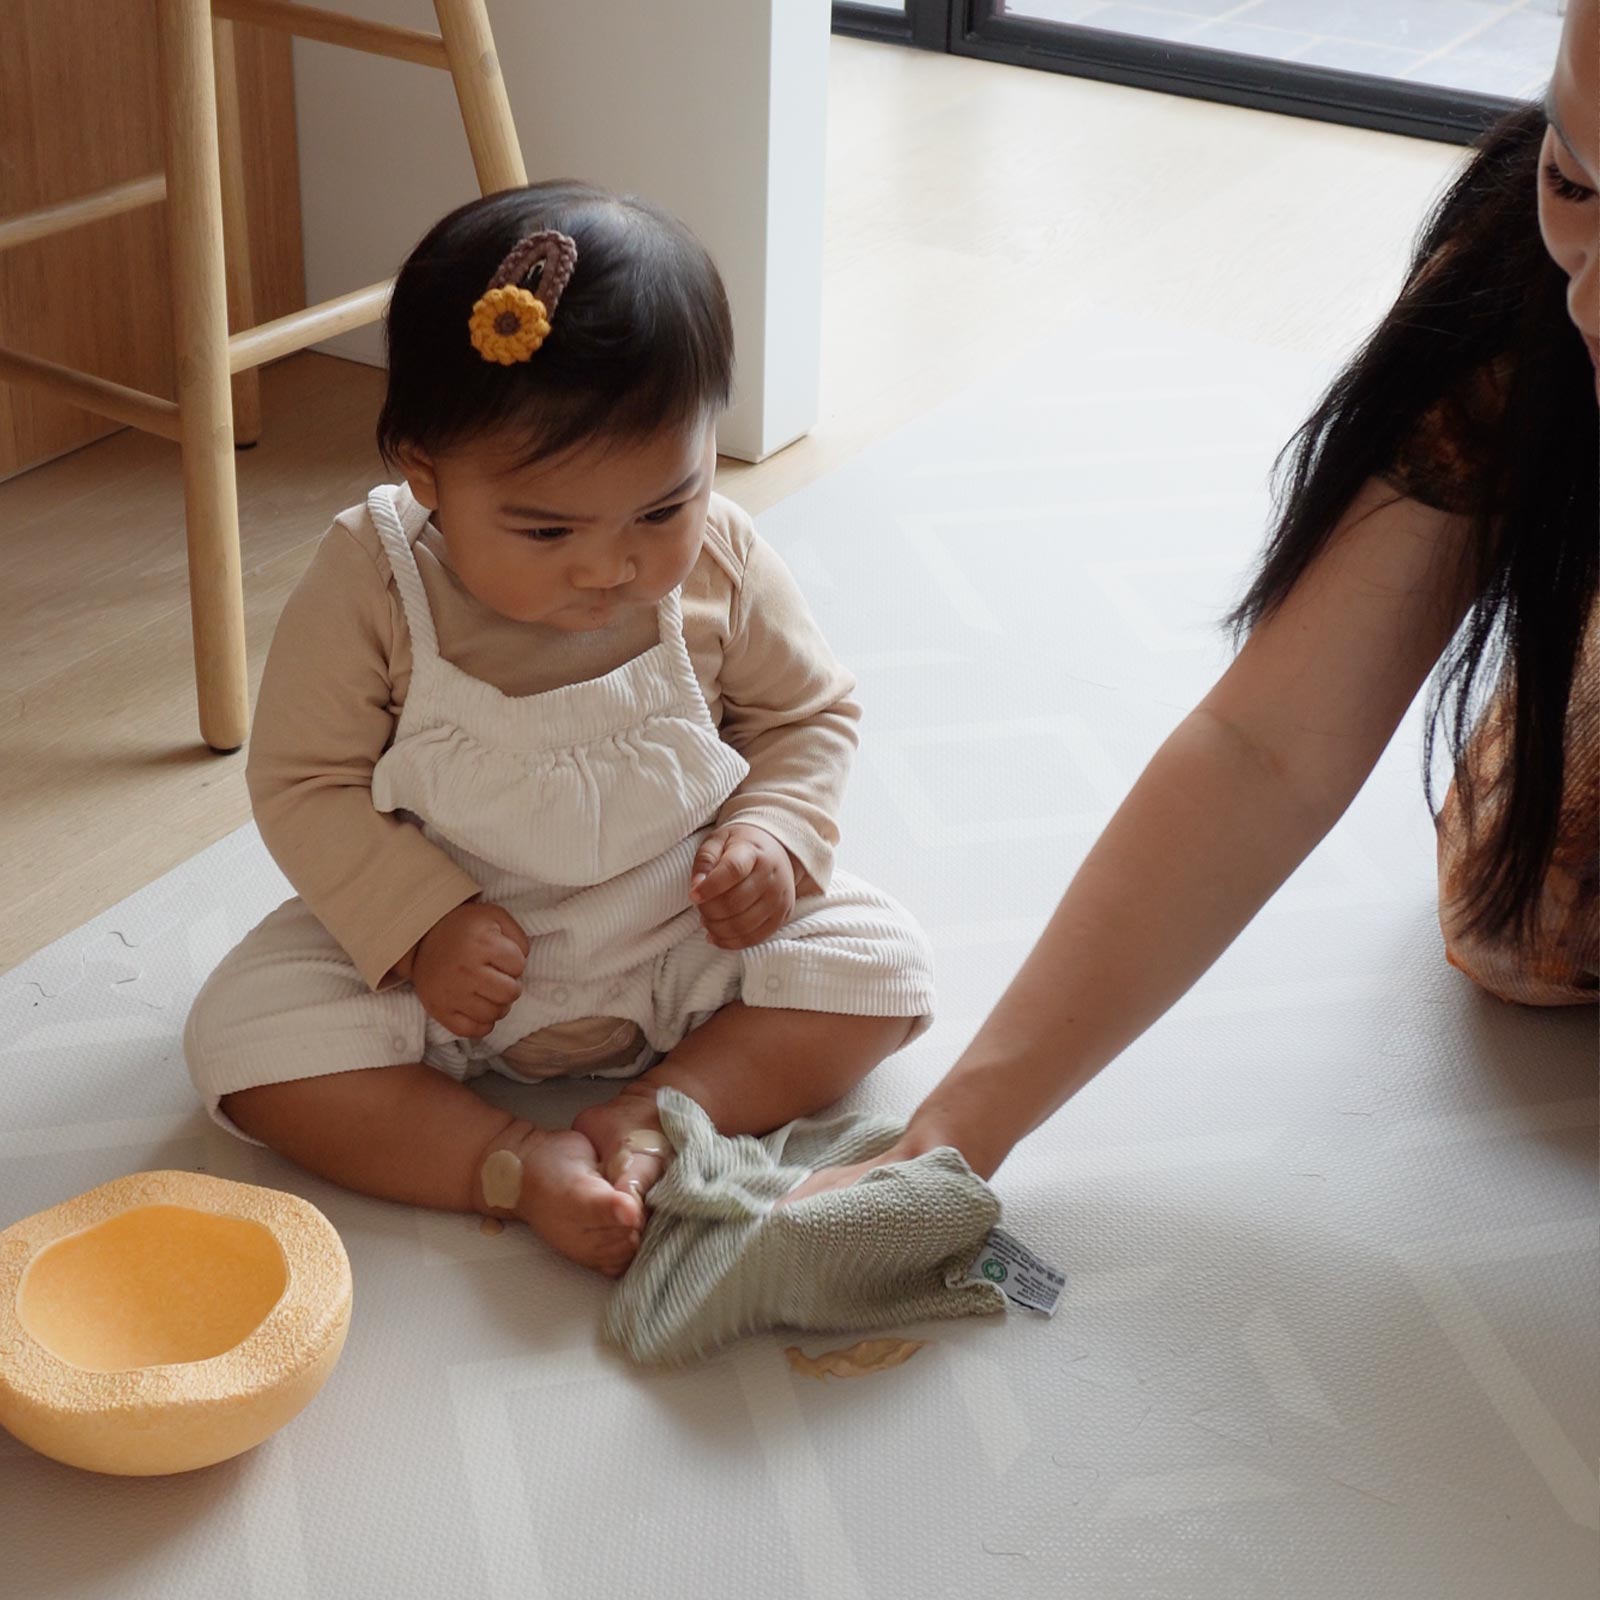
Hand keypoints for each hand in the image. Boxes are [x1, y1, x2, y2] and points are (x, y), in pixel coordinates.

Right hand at [406, 902, 529, 1037]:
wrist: (420, 938)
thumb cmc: (463, 927)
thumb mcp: (494, 917)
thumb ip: (517, 935)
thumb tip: (525, 959)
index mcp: (481, 945)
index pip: (518, 965)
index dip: (515, 962)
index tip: (501, 958)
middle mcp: (465, 971)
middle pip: (509, 993)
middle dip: (510, 986)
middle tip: (499, 979)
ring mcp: (451, 993)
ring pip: (493, 1014)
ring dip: (498, 1005)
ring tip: (489, 992)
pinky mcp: (439, 1010)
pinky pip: (471, 1030)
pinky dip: (481, 1024)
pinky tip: (479, 1008)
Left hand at [689, 823, 796, 949]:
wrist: (778, 850)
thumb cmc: (742, 846)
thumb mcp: (719, 840)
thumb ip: (705, 859)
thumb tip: (697, 886)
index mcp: (754, 852)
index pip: (732, 871)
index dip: (710, 887)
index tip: (693, 895)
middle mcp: (771, 876)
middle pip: (735, 903)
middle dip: (708, 910)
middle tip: (698, 907)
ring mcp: (779, 898)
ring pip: (743, 925)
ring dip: (717, 928)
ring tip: (705, 920)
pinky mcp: (781, 916)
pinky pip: (754, 938)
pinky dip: (730, 942)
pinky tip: (715, 935)